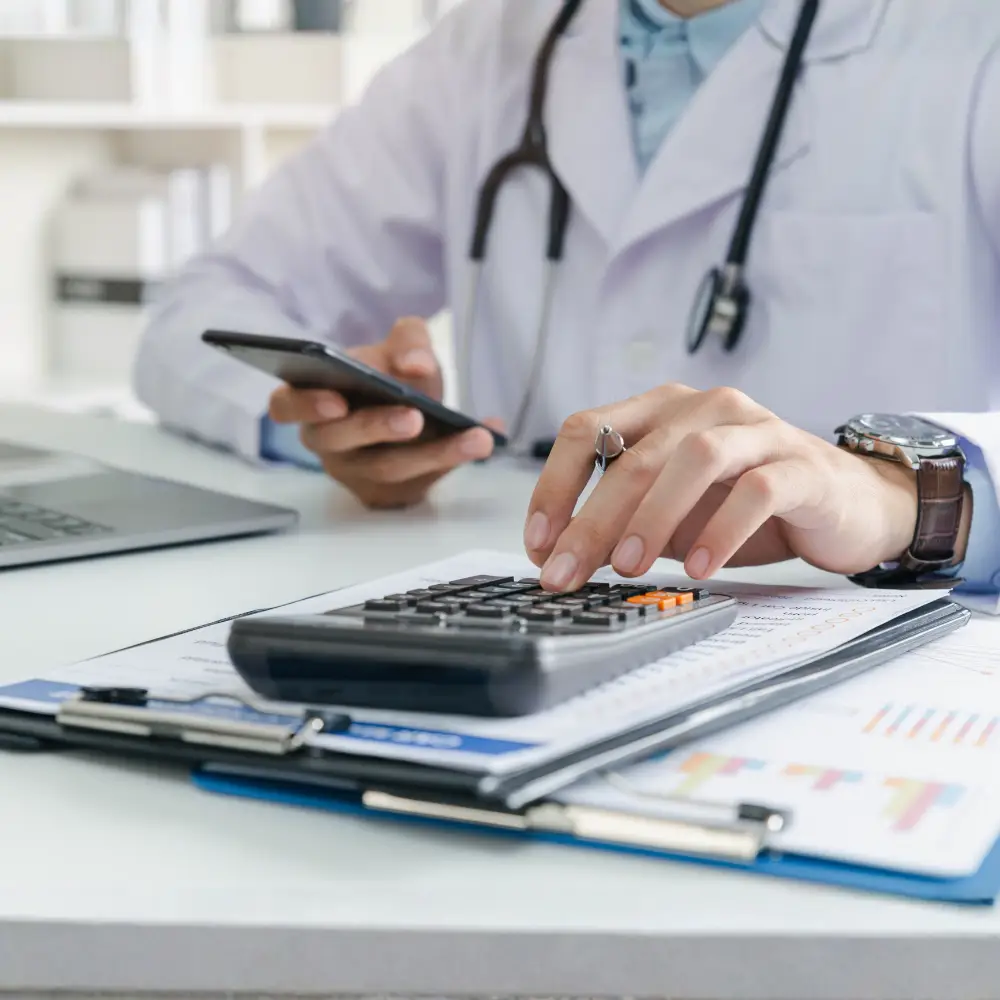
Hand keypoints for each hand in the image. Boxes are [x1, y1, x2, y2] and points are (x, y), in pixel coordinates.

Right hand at [268, 317, 501, 508]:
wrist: (415, 410)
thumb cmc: (391, 376)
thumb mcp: (400, 348)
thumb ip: (408, 342)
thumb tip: (416, 364)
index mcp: (311, 399)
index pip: (286, 406)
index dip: (306, 405)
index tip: (337, 401)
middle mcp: (327, 441)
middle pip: (340, 441)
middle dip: (378, 427)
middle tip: (414, 416)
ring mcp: (357, 473)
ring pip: (388, 468)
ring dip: (435, 452)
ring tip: (475, 437)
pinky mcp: (390, 493)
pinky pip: (422, 482)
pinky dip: (457, 460)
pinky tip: (488, 438)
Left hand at [523, 384, 919, 591]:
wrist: (847, 504)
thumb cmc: (749, 506)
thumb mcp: (673, 514)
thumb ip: (624, 524)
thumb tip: (562, 558)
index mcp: (662, 411)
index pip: (587, 431)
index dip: (554, 486)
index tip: (539, 543)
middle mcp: (705, 408)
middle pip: (633, 456)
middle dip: (591, 520)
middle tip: (567, 573)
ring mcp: (756, 430)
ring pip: (692, 459)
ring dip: (652, 515)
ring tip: (628, 568)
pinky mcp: (800, 464)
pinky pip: (755, 489)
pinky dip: (721, 530)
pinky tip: (699, 566)